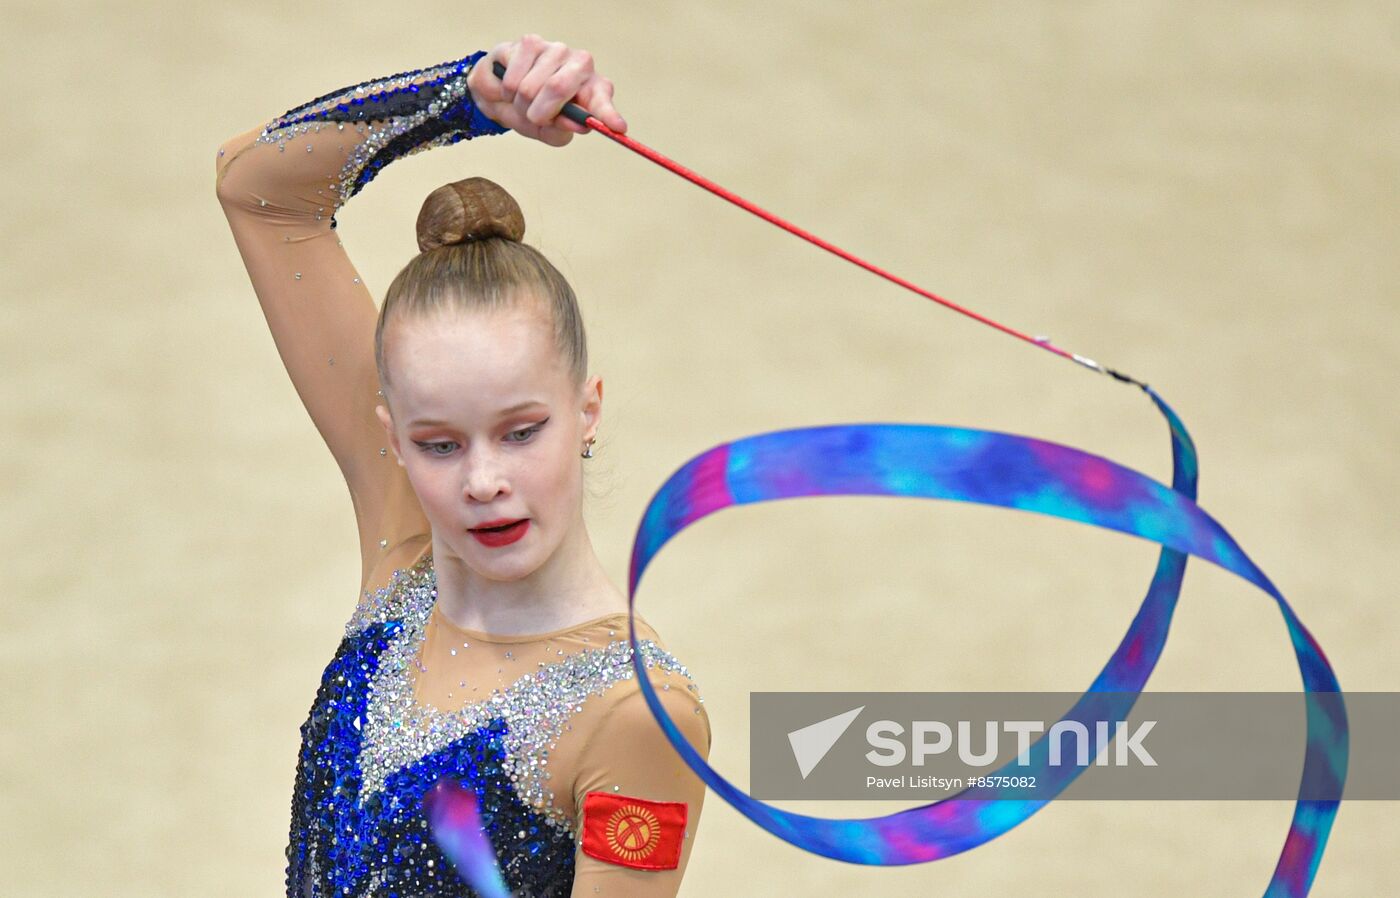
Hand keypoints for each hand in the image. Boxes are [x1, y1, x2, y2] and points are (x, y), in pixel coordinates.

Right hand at [467, 34, 626, 146]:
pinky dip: (506, 91)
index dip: (608, 114)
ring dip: (519, 104)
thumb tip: (577, 123)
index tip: (618, 128)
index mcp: (593, 89)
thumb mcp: (549, 131)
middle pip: (557, 88)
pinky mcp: (530, 42)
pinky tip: (512, 87)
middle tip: (534, 118)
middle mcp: (580, 64)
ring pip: (529, 87)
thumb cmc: (534, 112)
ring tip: (522, 102)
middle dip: (539, 113)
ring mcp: (556, 50)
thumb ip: (562, 130)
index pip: (602, 99)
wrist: (503, 95)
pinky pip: (512, 77)